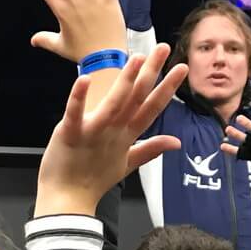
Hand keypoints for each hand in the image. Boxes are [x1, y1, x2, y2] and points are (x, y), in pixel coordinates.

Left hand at [35, 44, 188, 215]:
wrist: (69, 201)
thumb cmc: (93, 180)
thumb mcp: (127, 163)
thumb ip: (151, 149)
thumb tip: (176, 142)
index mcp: (126, 136)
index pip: (151, 108)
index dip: (167, 88)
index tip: (181, 68)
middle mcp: (114, 131)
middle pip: (136, 99)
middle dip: (151, 73)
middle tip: (163, 48)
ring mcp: (94, 132)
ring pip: (113, 103)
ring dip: (125, 81)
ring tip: (137, 59)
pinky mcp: (71, 134)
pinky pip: (76, 114)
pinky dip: (79, 98)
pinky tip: (84, 78)